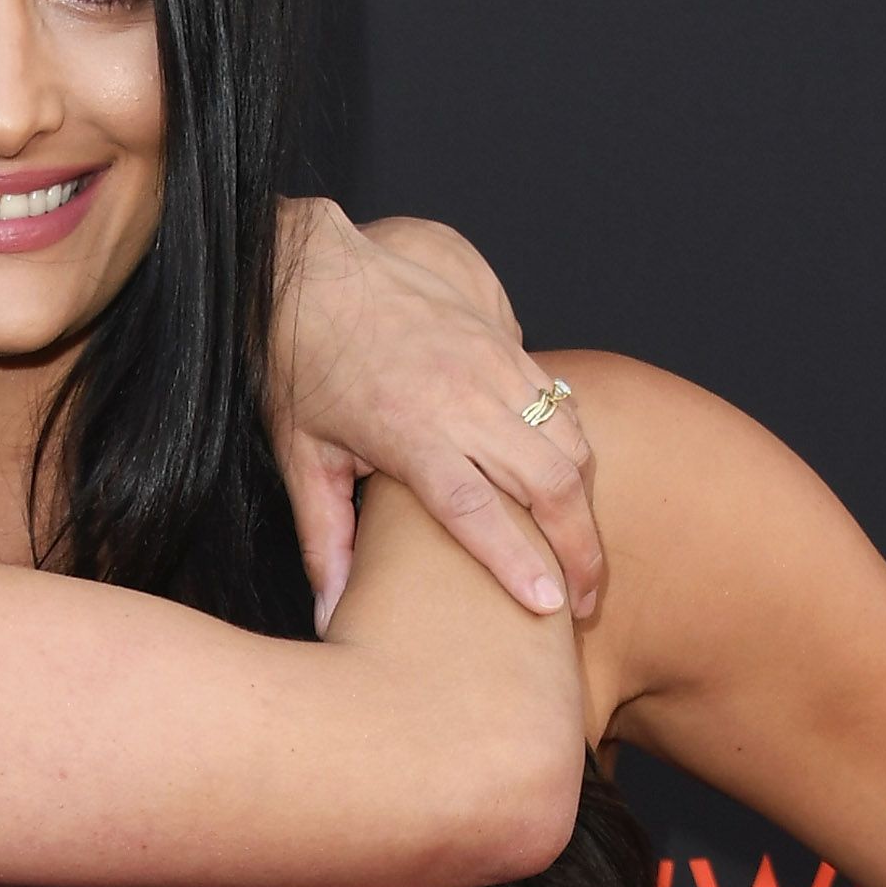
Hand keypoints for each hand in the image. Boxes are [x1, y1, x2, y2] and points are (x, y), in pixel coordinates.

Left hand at [268, 198, 600, 631]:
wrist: (311, 270)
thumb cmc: (299, 365)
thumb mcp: (301, 458)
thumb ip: (325, 540)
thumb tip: (333, 617)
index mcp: (411, 431)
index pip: (477, 508)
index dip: (516, 559)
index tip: (550, 604)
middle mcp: (464, 397)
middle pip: (548, 482)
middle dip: (579, 548)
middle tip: (584, 602)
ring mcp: (493, 366)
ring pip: (571, 443)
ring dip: (585, 504)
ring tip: (582, 554)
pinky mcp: (505, 344)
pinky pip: (563, 405)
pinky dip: (577, 453)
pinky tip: (571, 490)